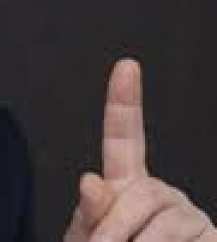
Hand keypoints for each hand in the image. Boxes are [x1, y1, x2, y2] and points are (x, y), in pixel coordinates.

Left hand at [64, 58, 215, 240]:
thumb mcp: (87, 239)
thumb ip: (89, 214)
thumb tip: (90, 179)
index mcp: (125, 183)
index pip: (124, 136)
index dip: (124, 101)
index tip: (126, 66)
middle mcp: (161, 192)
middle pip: (141, 194)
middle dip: (115, 229)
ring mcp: (191, 215)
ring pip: (169, 223)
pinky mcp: (212, 236)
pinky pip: (197, 239)